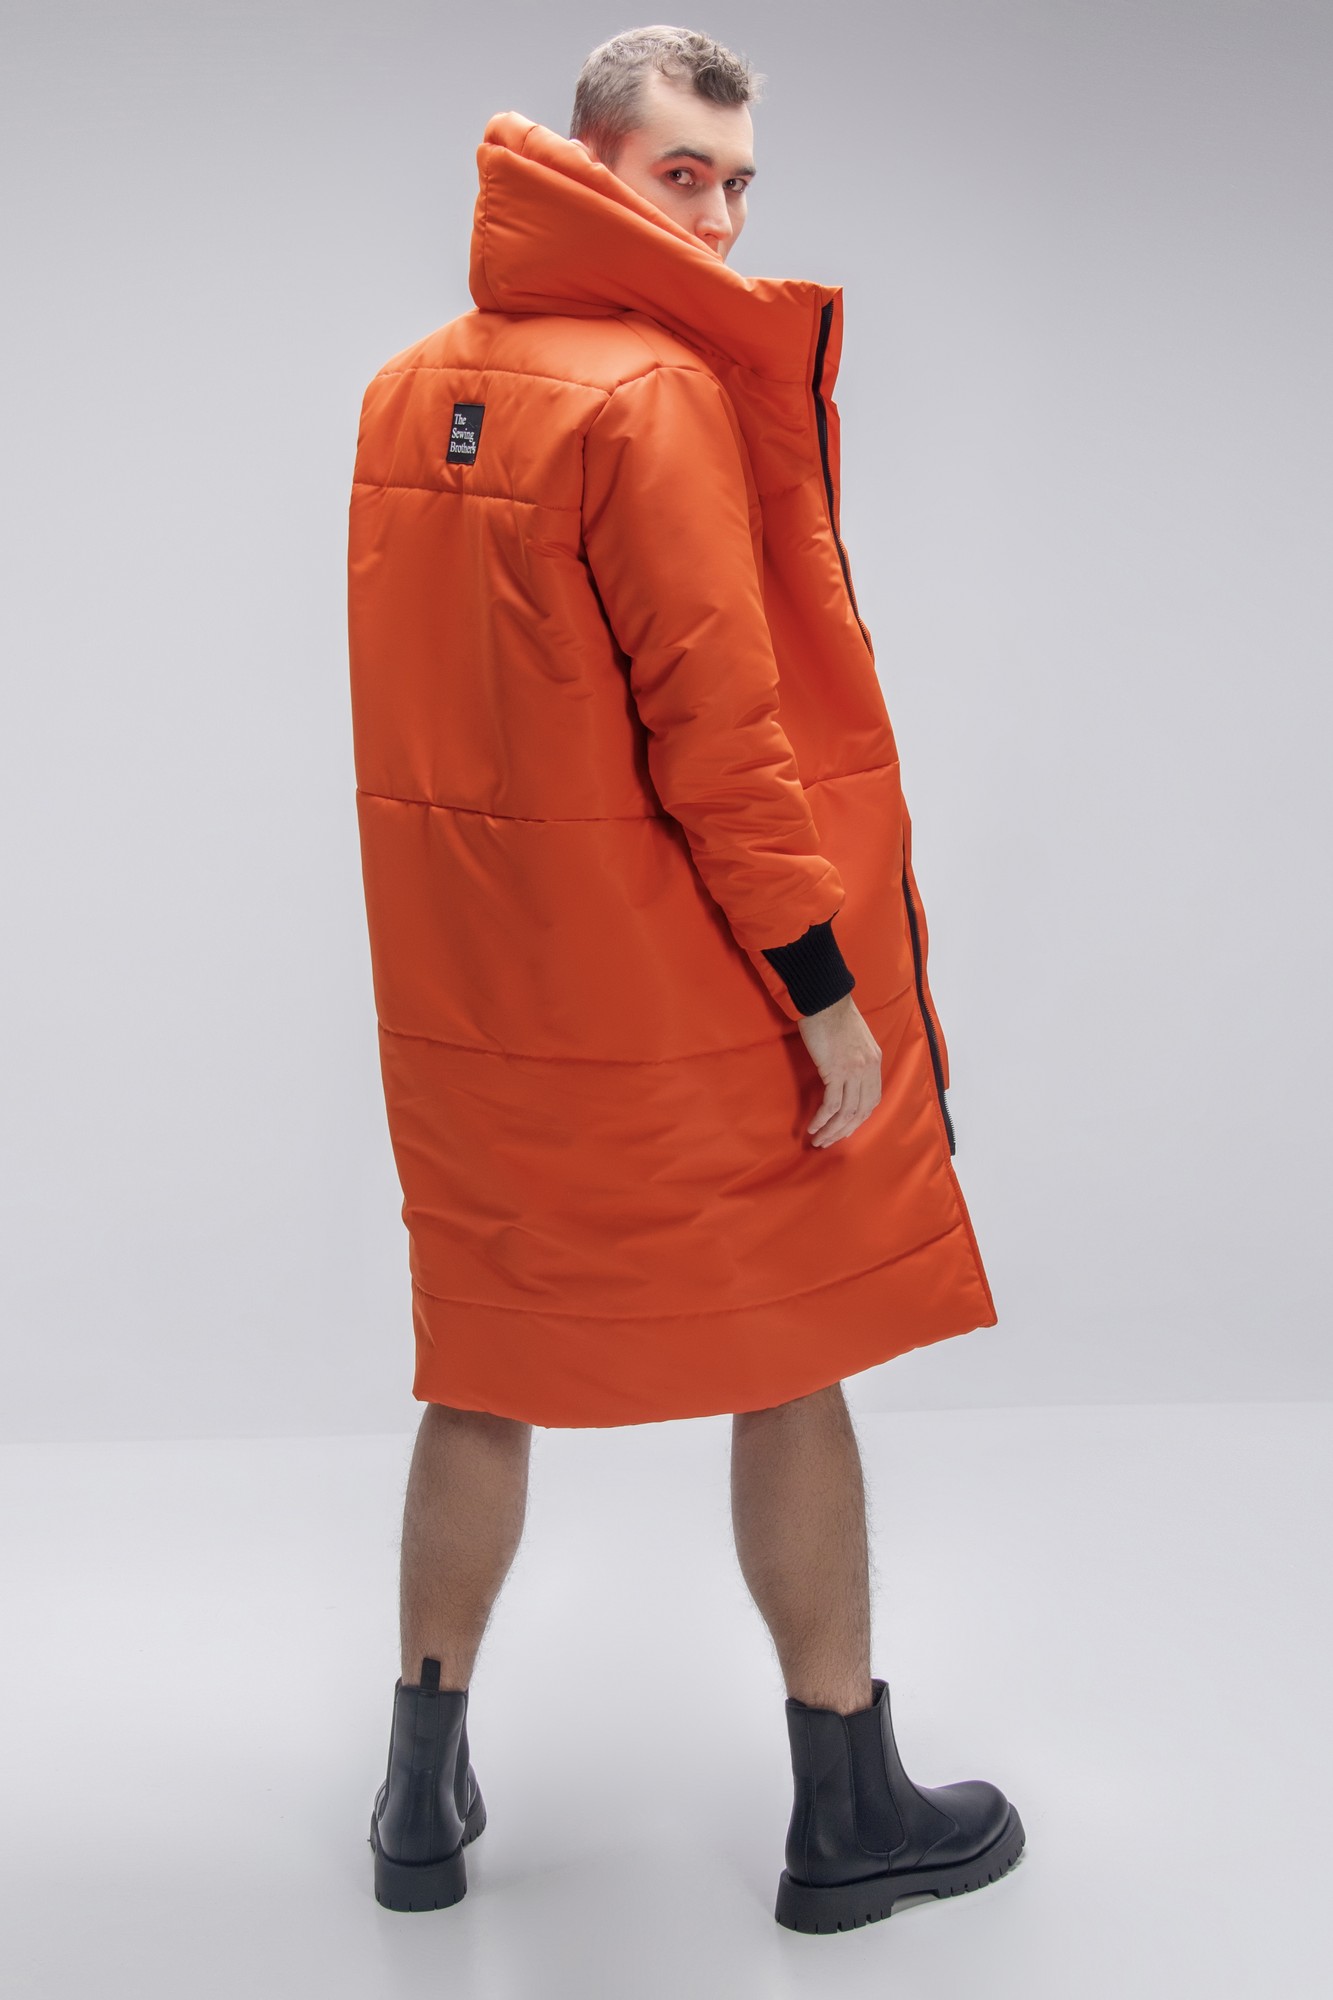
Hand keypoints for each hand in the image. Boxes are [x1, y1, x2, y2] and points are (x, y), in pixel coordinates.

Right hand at [798, 993, 882, 1147]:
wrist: (823, 999)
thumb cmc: (833, 1015)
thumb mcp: (854, 1039)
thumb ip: (856, 1058)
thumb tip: (846, 1076)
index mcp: (875, 1061)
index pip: (872, 1099)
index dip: (858, 1119)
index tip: (844, 1130)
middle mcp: (869, 1068)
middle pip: (861, 1110)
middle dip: (844, 1130)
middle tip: (829, 1142)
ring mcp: (854, 1070)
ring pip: (847, 1111)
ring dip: (831, 1130)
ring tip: (818, 1141)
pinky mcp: (836, 1070)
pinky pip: (832, 1104)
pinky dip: (823, 1119)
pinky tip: (813, 1127)